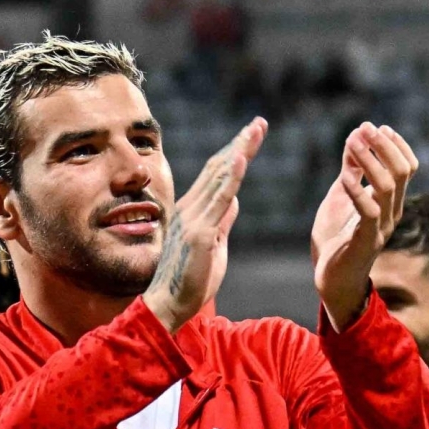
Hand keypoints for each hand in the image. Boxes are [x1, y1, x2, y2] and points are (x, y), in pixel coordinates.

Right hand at [142, 117, 264, 333]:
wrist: (169, 305)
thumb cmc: (191, 280)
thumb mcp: (214, 246)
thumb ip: (222, 222)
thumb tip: (233, 200)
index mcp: (192, 210)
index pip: (216, 175)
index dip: (234, 153)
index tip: (250, 135)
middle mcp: (190, 208)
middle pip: (218, 168)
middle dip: (240, 144)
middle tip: (259, 123)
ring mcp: (194, 218)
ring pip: (220, 178)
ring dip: (239, 151)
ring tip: (255, 130)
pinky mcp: (200, 233)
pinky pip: (218, 200)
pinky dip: (230, 177)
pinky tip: (240, 158)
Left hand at [310, 123, 416, 327]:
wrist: (330, 280)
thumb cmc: (336, 239)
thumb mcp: (341, 195)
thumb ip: (350, 170)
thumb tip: (354, 138)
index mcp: (390, 202)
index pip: (408, 166)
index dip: (396, 144)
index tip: (376, 127)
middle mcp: (392, 212)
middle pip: (402, 171)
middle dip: (384, 146)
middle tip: (365, 128)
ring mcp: (381, 227)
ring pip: (388, 186)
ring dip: (370, 160)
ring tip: (353, 142)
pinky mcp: (366, 240)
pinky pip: (369, 211)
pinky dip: (356, 190)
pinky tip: (344, 176)